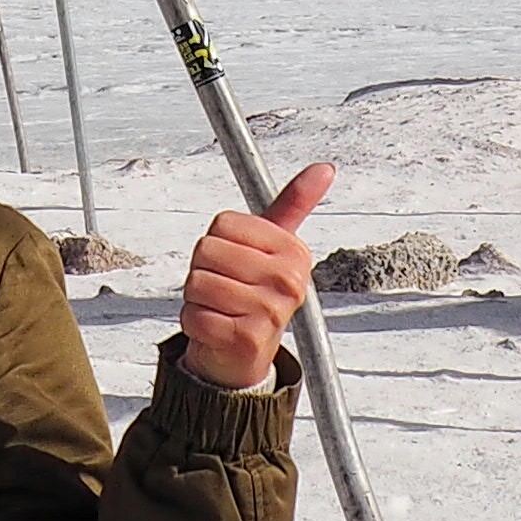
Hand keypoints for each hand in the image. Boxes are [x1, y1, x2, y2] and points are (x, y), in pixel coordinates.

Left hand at [178, 164, 332, 392]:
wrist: (246, 353)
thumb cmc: (254, 291)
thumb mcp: (274, 245)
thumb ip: (294, 204)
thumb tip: (326, 168)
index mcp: (294, 252)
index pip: (223, 224)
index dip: (217, 242)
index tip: (236, 261)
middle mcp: (289, 281)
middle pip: (205, 251)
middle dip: (203, 270)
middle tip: (225, 288)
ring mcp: (270, 312)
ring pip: (197, 283)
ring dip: (197, 299)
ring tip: (220, 309)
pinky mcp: (247, 340)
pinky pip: (194, 316)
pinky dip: (195, 323)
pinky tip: (216, 329)